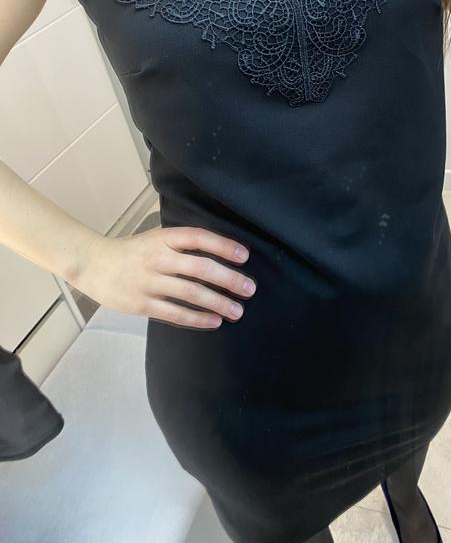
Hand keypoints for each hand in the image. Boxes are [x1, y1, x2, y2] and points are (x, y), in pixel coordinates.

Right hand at [73, 226, 256, 329]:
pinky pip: (174, 313)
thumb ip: (182, 243)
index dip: (223, 245)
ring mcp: (148, 282)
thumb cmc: (132, 251)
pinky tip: (214, 322)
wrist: (92, 264)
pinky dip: (197, 318)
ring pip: (190, 293)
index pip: (198, 238)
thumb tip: (221, 252)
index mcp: (163, 238)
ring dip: (218, 302)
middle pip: (200, 268)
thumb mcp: (156, 237)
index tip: (244, 256)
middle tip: (249, 289)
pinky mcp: (141, 304)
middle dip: (229, 279)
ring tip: (237, 311)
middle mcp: (157, 258)